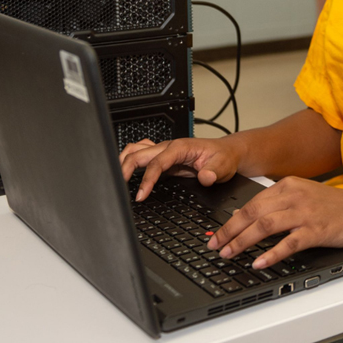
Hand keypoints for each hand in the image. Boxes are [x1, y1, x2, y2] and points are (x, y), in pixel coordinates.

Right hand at [118, 136, 241, 201]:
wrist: (226, 153)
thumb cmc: (223, 157)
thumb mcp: (223, 166)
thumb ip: (213, 172)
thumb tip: (205, 177)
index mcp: (179, 147)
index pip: (156, 163)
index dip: (147, 179)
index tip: (141, 195)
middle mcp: (168, 147)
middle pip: (139, 154)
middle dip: (125, 169)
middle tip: (118, 189)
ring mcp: (164, 152)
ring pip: (136, 150)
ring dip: (124, 161)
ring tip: (116, 179)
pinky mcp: (163, 159)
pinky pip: (141, 155)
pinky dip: (130, 161)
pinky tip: (126, 173)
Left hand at [208, 176, 342, 268]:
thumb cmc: (334, 206)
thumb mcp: (301, 197)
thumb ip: (275, 204)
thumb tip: (244, 217)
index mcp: (286, 185)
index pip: (251, 202)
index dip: (230, 220)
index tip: (216, 234)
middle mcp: (293, 195)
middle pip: (253, 212)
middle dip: (230, 231)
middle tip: (215, 245)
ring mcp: (305, 212)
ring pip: (266, 225)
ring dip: (243, 241)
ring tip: (229, 254)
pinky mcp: (317, 230)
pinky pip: (289, 242)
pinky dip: (272, 253)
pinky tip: (259, 262)